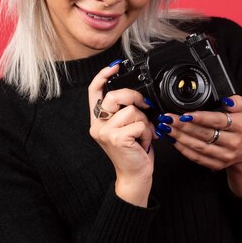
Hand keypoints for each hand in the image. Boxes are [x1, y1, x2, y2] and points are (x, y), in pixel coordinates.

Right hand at [88, 64, 156, 204]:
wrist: (135, 176)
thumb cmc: (133, 152)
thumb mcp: (127, 128)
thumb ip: (125, 111)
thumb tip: (139, 97)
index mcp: (98, 120)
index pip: (94, 92)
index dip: (102, 76)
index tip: (114, 66)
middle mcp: (98, 125)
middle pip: (115, 96)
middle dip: (135, 98)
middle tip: (146, 108)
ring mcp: (105, 132)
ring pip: (132, 111)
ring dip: (145, 122)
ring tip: (143, 135)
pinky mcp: (117, 138)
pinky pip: (139, 124)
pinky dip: (147, 133)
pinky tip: (143, 143)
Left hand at [157, 95, 241, 195]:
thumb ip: (238, 101)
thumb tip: (226, 99)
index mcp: (241, 126)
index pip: (218, 121)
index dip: (200, 118)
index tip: (185, 114)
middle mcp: (233, 142)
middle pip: (204, 134)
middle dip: (183, 126)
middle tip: (168, 119)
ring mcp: (225, 155)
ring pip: (198, 146)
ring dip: (180, 137)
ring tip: (166, 128)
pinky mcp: (217, 164)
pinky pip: (197, 157)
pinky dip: (183, 149)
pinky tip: (173, 140)